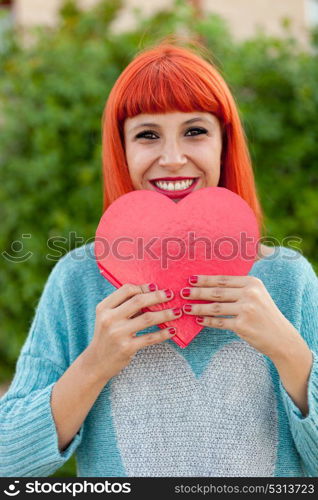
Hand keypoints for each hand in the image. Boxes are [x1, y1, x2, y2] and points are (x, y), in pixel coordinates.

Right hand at [89, 283, 181, 381]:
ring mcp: (118, 333)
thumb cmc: (107, 336)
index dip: (143, 287)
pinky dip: (163, 333)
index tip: (156, 287)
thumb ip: (124, 306)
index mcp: (104, 308)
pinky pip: (150, 338)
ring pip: (148, 318)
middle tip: (171, 295)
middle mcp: (109, 319)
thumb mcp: (108, 318)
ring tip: (177, 312)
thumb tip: (151, 292)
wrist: (97, 362)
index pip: (126, 290)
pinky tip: (173, 330)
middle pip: (139, 301)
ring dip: (166, 314)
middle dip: (158, 296)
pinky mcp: (127, 348)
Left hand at [180, 274, 301, 360]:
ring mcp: (246, 310)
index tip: (191, 279)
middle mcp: (250, 294)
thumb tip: (210, 285)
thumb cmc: (265, 315)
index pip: (223, 279)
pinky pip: (220, 322)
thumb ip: (239, 288)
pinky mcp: (243, 325)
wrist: (281, 338)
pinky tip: (198, 320)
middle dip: (197, 292)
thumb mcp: (258, 295)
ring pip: (215, 307)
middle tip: (183, 292)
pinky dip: (207, 321)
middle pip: (217, 292)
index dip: (205, 279)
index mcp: (252, 282)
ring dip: (198, 308)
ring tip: (186, 308)